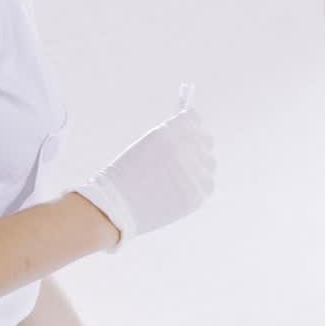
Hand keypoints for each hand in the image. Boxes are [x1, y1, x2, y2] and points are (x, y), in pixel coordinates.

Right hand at [75, 97, 214, 245]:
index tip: (188, 133)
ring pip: (209, 163)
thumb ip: (174, 136)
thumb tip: (196, 132)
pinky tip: (179, 191)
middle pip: (206, 140)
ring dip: (198, 167)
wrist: (115, 206)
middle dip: (196, 146)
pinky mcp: (197, 194)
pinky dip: (197, 187)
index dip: (190, 127)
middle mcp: (185, 148)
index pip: (194, 119)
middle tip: (184, 158)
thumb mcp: (148, 144)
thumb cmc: (127, 174)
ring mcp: (193, 172)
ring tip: (176, 178)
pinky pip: (207, 185)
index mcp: (170, 131)